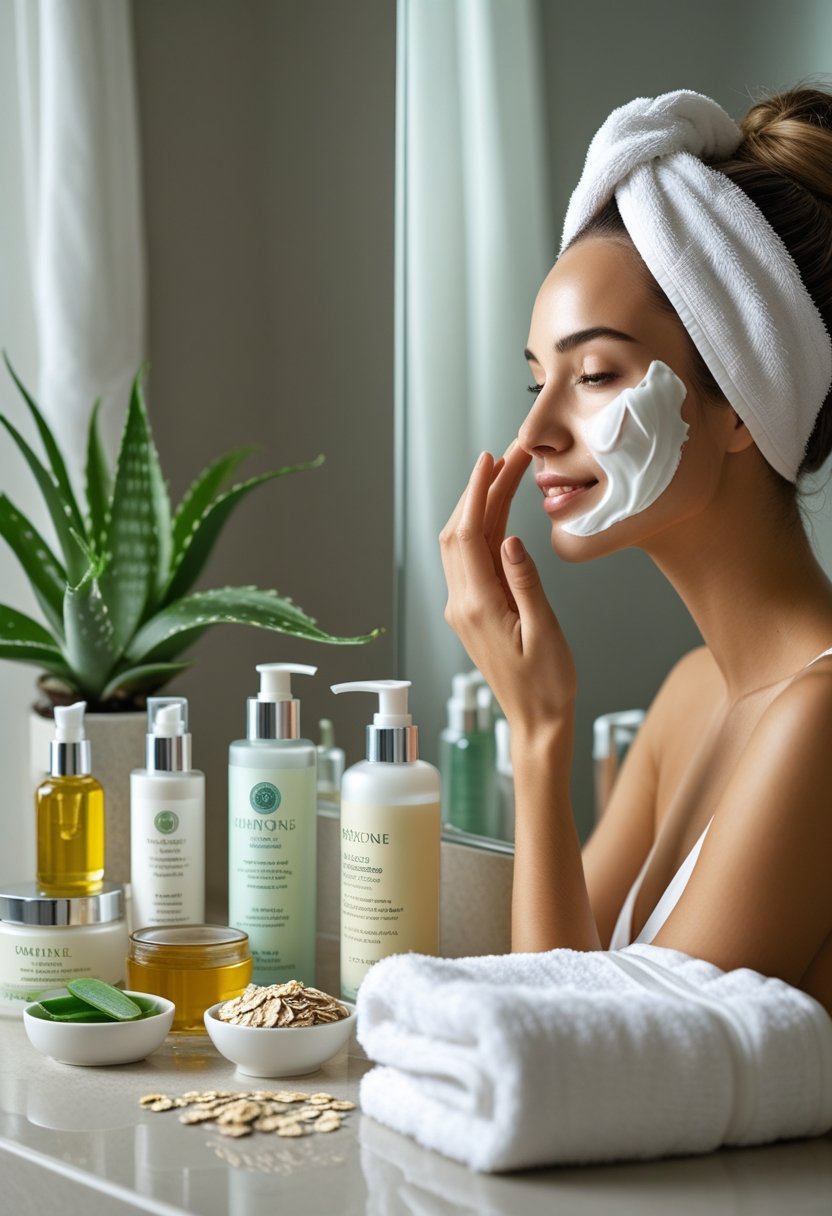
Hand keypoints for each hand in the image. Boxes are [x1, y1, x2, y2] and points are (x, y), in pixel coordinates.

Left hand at [438, 444, 576, 734]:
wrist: (536, 722)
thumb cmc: (547, 685)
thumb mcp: (545, 632)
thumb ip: (526, 583)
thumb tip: (511, 538)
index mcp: (477, 606)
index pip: (467, 534)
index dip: (476, 492)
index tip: (490, 459)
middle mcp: (461, 604)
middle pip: (460, 531)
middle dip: (480, 489)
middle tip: (510, 457)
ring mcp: (463, 608)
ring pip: (462, 543)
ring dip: (480, 506)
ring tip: (509, 474)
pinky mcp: (472, 611)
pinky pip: (472, 560)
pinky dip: (484, 529)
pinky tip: (502, 513)